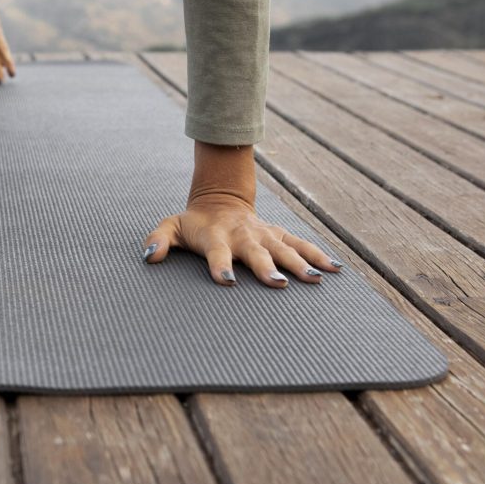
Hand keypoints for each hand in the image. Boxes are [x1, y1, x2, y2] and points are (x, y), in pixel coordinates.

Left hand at [140, 140, 342, 287]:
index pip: (217, 253)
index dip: (219, 266)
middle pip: (256, 252)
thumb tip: (149, 256)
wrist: (220, 200)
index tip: (226, 280)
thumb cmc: (193, 224)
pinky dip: (319, 255)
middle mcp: (243, 235)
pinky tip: (335, 270)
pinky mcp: (279, 235)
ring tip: (315, 279)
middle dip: (267, 267)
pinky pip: (301, 244)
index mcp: (216, 236)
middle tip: (278, 283)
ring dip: (300, 262)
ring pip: (284, 247)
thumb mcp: (171, 227)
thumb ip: (157, 239)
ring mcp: (264, 234)